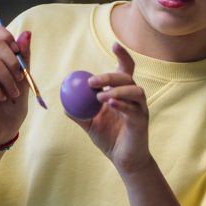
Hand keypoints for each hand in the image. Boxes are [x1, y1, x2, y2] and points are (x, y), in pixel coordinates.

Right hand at [0, 25, 30, 143]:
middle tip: (20, 79)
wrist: (4, 129)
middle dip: (14, 62)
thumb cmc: (13, 104)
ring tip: (13, 94)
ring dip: (9, 80)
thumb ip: (23, 58)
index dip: (8, 37)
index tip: (19, 54)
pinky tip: (1, 98)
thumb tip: (27, 34)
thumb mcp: (24, 79)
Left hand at [70, 43, 151, 174]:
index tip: (114, 44)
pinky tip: (109, 104)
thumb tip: (63, 101)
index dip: (123, 56)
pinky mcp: (142, 122)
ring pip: (135, 91)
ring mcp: (141, 110)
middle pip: (127, 78)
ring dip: (117, 90)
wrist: (125, 160)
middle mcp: (135, 99)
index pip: (126, 70)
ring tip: (100, 97)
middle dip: (110, 77)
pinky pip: (134, 110)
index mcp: (123, 94)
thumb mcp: (90, 124)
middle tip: (92, 82)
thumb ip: (79, 112)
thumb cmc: (110, 140)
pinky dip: (122, 105)